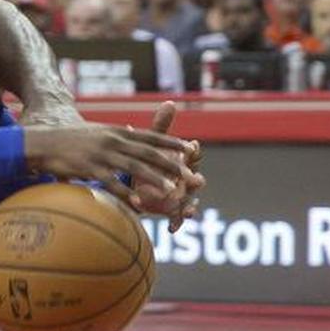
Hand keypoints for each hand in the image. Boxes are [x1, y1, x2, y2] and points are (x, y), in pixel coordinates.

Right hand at [23, 119, 192, 208]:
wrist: (43, 142)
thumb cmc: (68, 139)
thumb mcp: (94, 131)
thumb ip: (113, 135)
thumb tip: (129, 133)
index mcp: (116, 131)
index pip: (150, 135)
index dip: (171, 142)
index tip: (191, 148)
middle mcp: (113, 140)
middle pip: (148, 152)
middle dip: (172, 164)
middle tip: (191, 175)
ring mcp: (102, 154)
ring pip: (135, 167)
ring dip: (155, 179)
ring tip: (173, 191)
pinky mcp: (90, 168)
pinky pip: (112, 184)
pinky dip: (127, 195)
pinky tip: (139, 206)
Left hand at [131, 102, 204, 231]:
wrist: (133, 183)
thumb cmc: (146, 160)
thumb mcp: (150, 143)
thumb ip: (160, 127)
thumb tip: (170, 102)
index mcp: (181, 162)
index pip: (191, 155)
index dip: (192, 150)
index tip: (191, 145)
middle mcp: (184, 180)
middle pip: (196, 180)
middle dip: (196, 181)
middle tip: (196, 180)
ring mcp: (179, 196)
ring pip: (190, 202)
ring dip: (191, 206)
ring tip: (189, 210)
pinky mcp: (170, 211)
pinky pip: (177, 219)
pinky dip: (176, 223)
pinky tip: (173, 228)